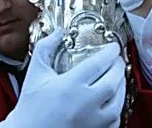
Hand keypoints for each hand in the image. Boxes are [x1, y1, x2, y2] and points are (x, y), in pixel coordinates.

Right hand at [0, 30, 125, 127]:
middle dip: (118, 67)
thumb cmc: (30, 107)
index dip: (110, 52)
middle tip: (117, 60)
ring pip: (118, 102)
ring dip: (121, 87)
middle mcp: (84, 104)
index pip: (99, 63)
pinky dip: (116, 108)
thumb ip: (45, 48)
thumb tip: (58, 31)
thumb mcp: (36, 74)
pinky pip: (115, 120)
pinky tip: (111, 100)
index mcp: (70, 86)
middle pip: (113, 81)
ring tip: (116, 78)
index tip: (113, 47)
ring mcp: (92, 122)